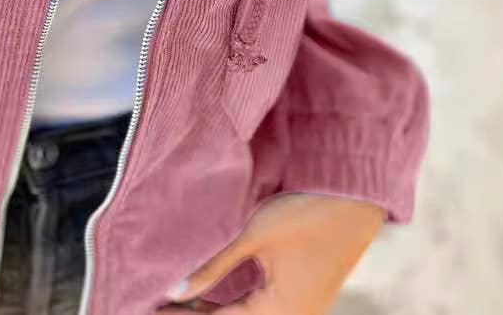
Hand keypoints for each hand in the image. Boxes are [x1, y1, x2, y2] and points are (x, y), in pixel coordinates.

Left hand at [155, 192, 385, 312]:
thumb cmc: (303, 213)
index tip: (148, 309)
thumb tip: (175, 291)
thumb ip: (214, 266)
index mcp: (281, 312)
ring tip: (176, 302)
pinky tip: (210, 295)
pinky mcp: (302, 297)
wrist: (353, 199)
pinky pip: (261, 309)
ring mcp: (300, 310)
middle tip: (157, 305)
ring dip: (214, 311)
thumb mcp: (253, 237)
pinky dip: (233, 304)